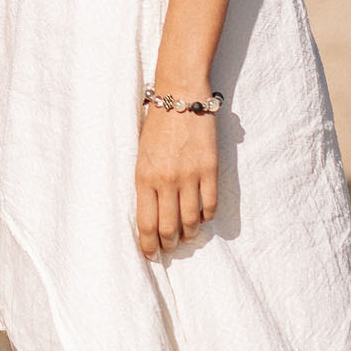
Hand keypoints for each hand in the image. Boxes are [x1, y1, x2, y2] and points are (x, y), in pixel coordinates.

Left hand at [134, 101, 220, 256]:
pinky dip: (205, 217)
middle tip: (170, 248)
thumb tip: (150, 211)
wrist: (180, 96)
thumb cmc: (156, 124)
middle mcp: (166, 180)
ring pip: (190, 221)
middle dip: (168, 244)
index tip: (150, 254)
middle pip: (168, 228)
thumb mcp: (141, 154)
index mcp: (143, 177)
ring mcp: (189, 176)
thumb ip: (145, 182)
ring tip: (186, 236)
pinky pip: (209, 205)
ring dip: (188, 234)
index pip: (146, 223)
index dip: (148, 244)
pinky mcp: (210, 170)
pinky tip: (201, 218)